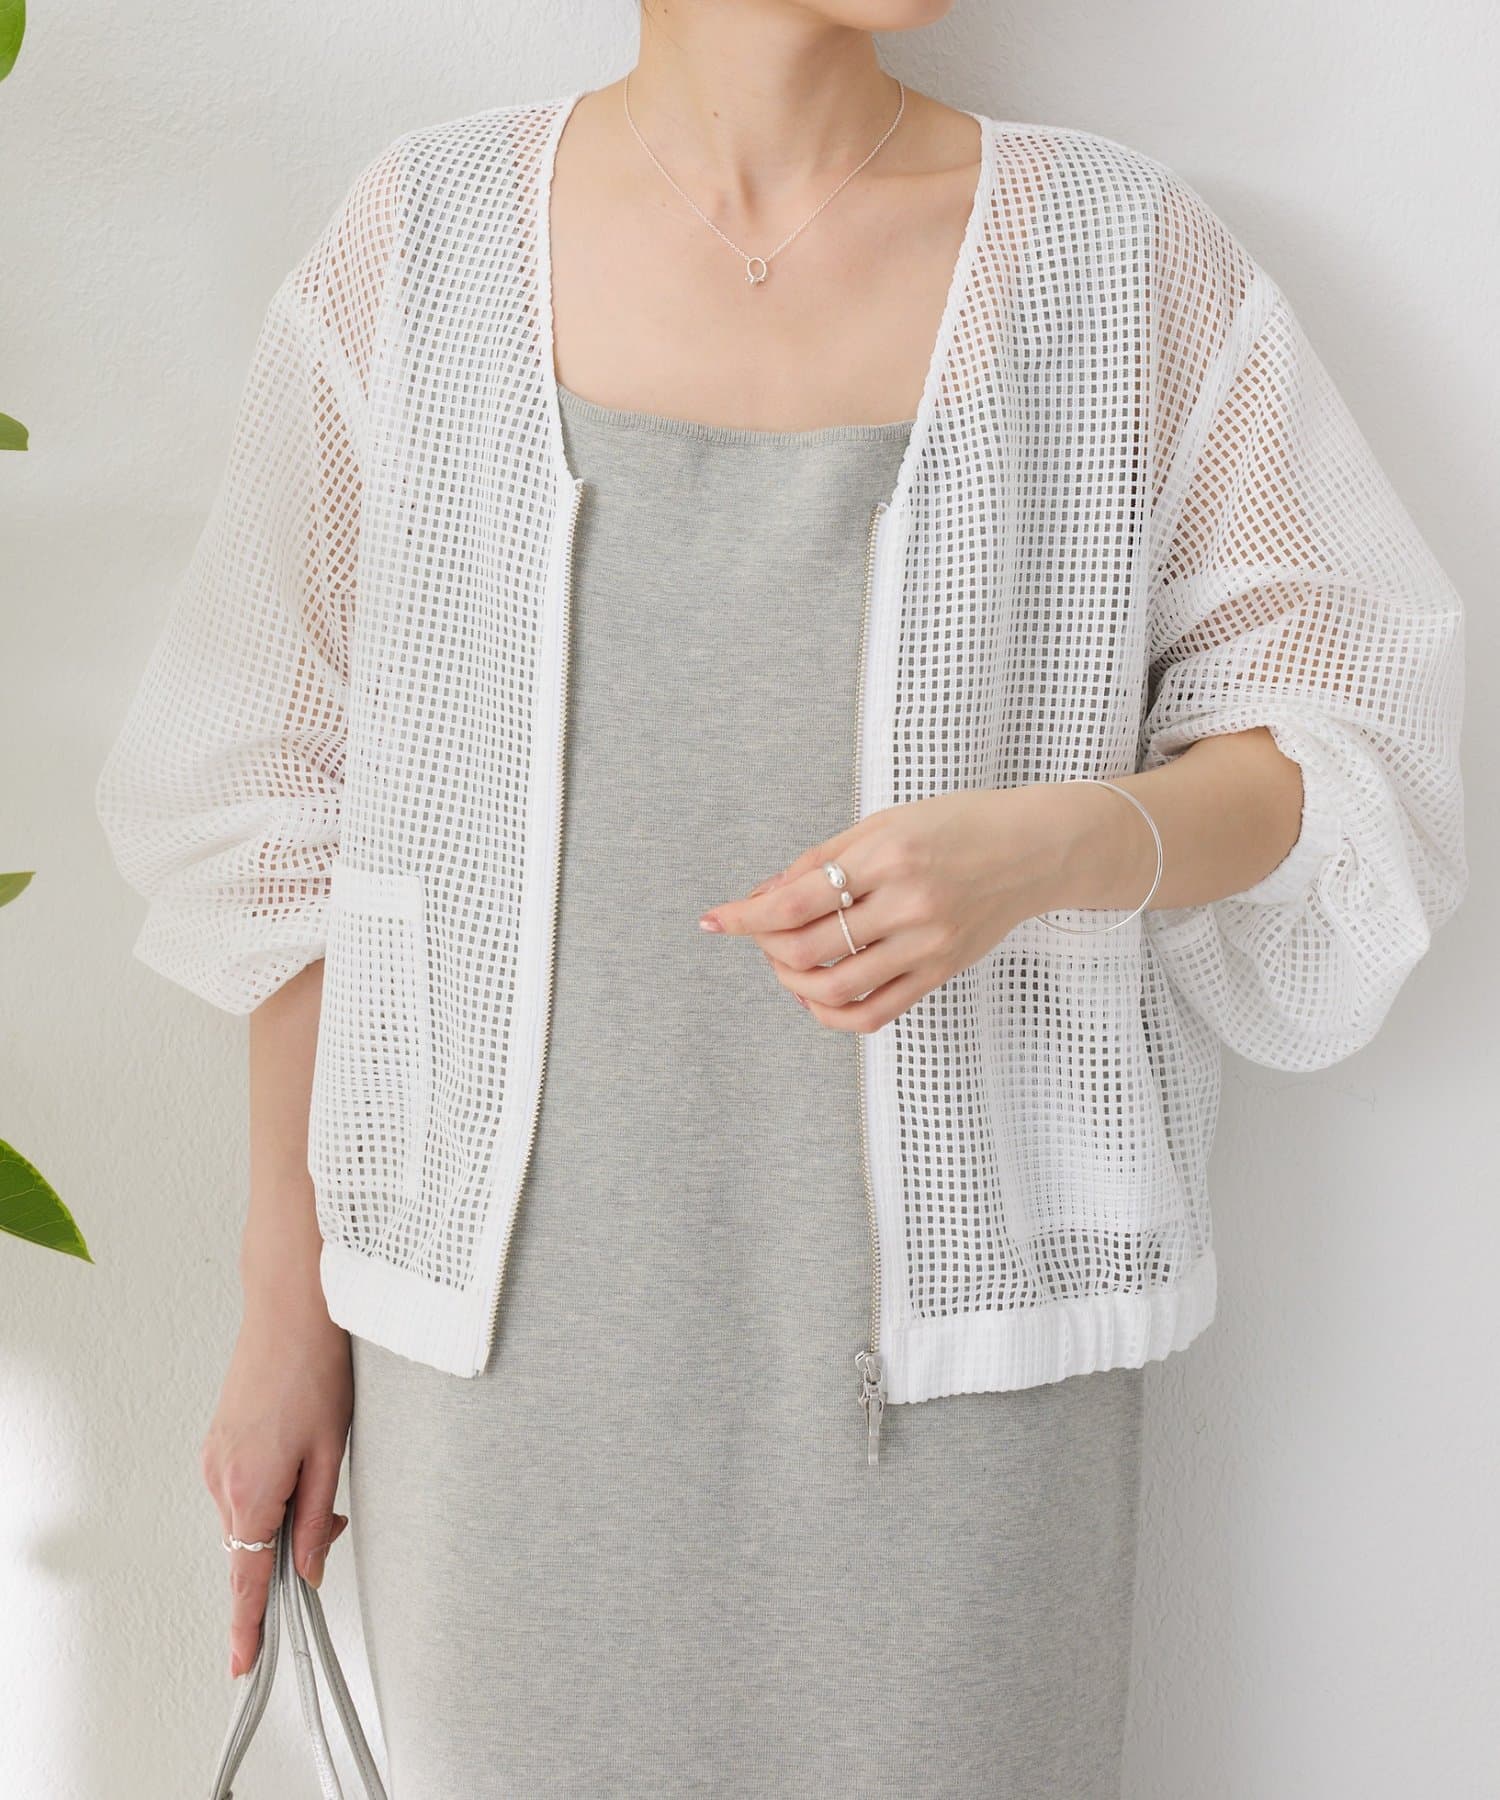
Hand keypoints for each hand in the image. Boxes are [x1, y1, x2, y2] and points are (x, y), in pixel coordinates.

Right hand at [200, 1290, 352, 1677]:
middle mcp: (220, 1478)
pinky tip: (297, 1450)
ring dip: (283, 1510)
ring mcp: (213, 1459)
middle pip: (253, 1545)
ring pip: (249, 1515)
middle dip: (290, 1546)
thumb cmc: (317, 1369)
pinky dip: (270, 1486)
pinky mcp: (217, 1442)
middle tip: (333, 1513)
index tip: (243, 1665)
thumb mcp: (333, 1450)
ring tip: (320, 1459)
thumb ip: (318, 1518)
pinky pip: (242, 1487)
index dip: (247, 1626)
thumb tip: (309, 1570)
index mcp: (251, 1488)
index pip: (247, 1578)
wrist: (291, 1308)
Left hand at [697, 785, 1092, 1032]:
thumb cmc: (957, 826)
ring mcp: (925, 944)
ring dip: (792, 982)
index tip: (714, 921)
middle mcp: (906, 903)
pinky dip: (831, 1012)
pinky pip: (873, 1013)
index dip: (745, 916)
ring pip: (833, 990)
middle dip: (766, 947)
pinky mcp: (939, 972)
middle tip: (759, 935)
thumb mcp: (884, 823)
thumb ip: (820, 860)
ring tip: (787, 963)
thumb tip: (762, 895)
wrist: (1034, 849)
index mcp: (886, 855)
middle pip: (806, 949)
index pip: (794, 901)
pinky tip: (816, 994)